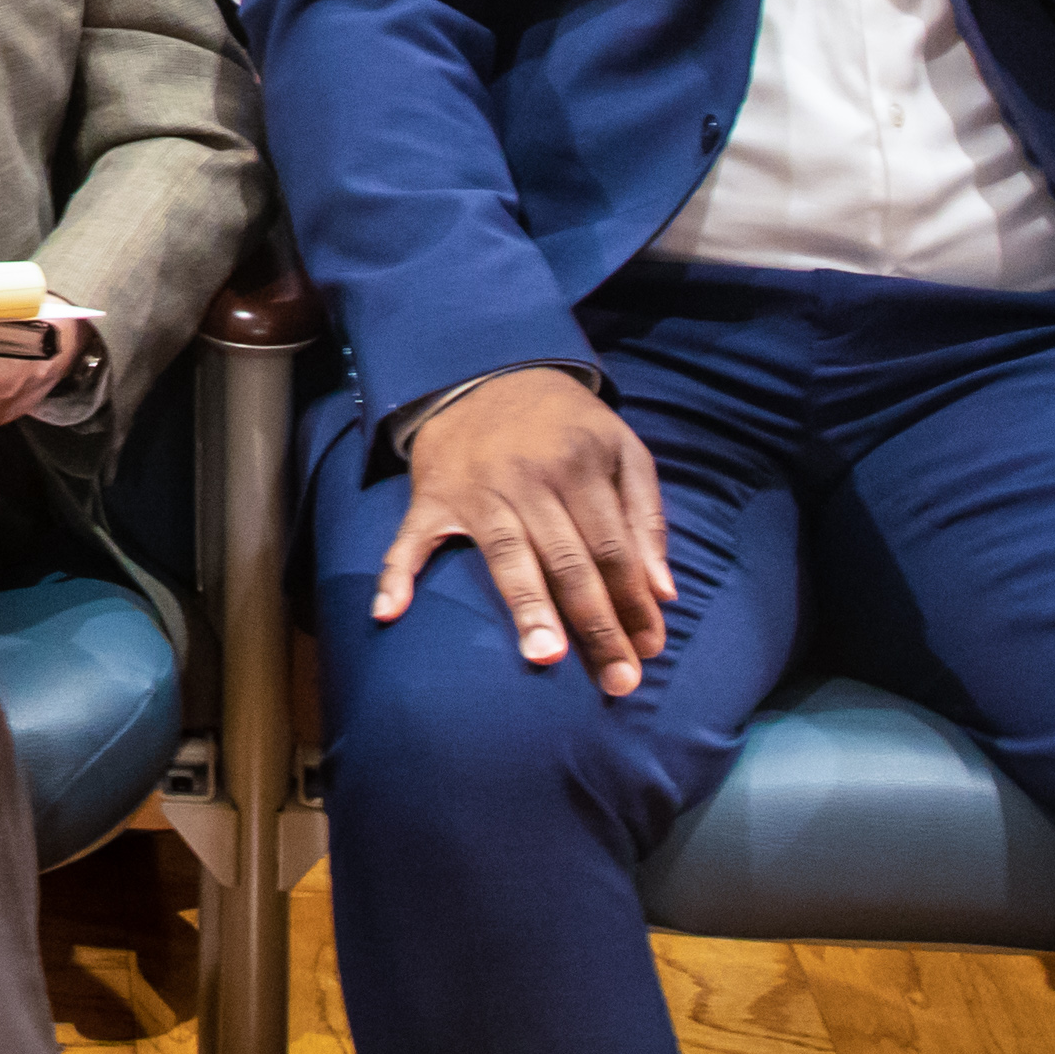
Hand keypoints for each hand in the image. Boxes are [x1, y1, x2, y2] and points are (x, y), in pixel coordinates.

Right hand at [380, 367, 669, 697]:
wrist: (484, 372)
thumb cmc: (565, 424)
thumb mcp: (621, 448)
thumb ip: (647, 516)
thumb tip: (663, 592)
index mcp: (580, 465)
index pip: (613, 548)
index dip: (634, 602)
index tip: (651, 650)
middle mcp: (528, 477)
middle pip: (569, 561)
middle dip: (596, 624)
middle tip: (618, 681)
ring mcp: (476, 489)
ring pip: (507, 555)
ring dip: (527, 606)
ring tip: (545, 657)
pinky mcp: (432, 497)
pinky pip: (411, 539)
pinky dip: (397, 574)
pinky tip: (391, 612)